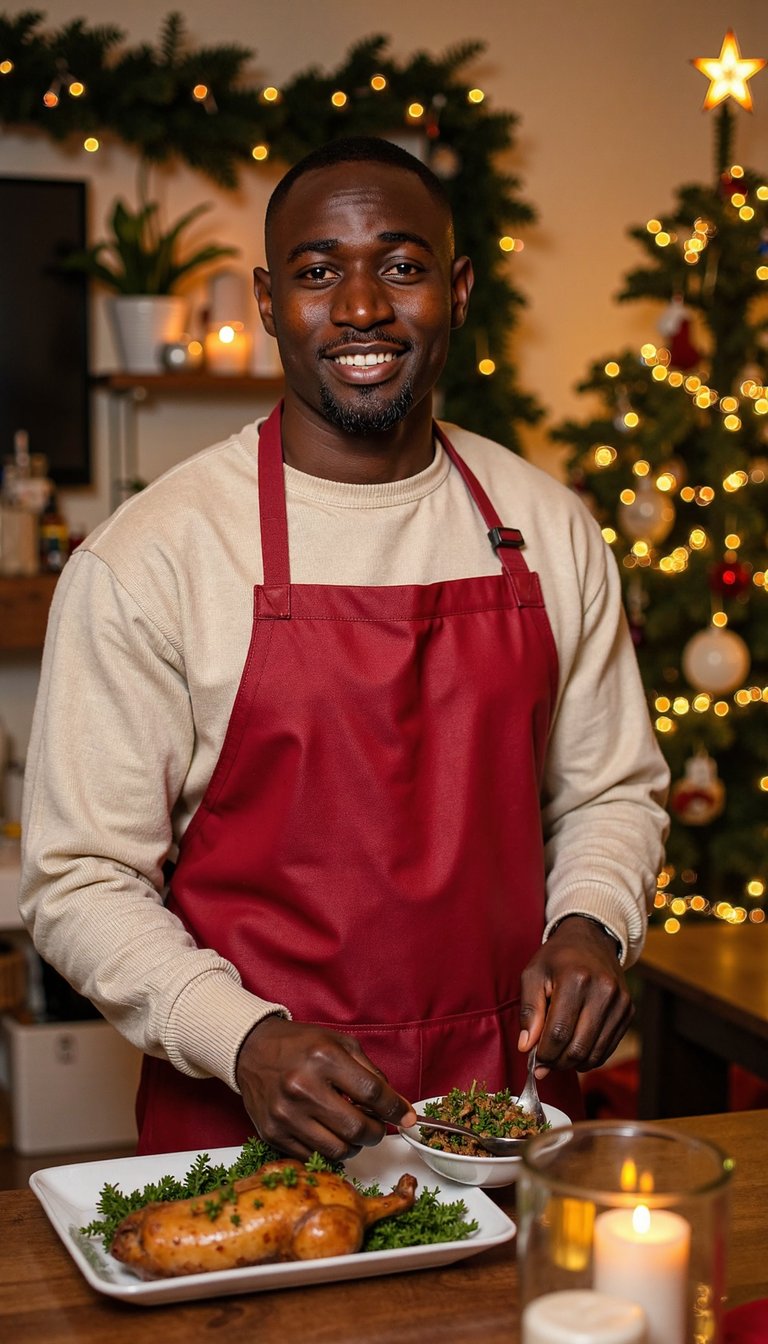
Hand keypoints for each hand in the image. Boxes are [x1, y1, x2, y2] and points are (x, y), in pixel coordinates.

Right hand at [235, 1016, 416, 1160]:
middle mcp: (302, 1086)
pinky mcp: (272, 1134)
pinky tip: (329, 1134)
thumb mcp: (340, 1043)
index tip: (406, 1117)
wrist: (251, 1050)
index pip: (372, 1093)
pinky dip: (329, 1151)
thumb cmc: (301, 1046)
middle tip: (376, 1126)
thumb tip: (400, 1108)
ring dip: (354, 1145)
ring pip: (338, 1150)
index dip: (395, 1109)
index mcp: (323, 1058)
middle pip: (357, 1128)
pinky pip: (313, 1158)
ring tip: (352, 1130)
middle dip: (377, 1132)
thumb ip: (371, 1073)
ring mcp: (285, 1114)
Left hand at [517, 915, 632, 1072]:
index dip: (543, 1054)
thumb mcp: (533, 974)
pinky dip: (590, 1057)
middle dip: (557, 1062)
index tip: (533, 1060)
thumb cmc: (557, 958)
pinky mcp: (629, 1011)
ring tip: (558, 1056)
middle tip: (543, 1063)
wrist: (591, 939)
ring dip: (573, 1064)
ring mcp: (620, 1002)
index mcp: (576, 978)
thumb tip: (526, 1047)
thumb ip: (528, 1010)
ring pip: (595, 1053)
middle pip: (578, 1047)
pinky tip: (575, 1050)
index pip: (558, 1032)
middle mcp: (603, 990)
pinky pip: (608, 1048)